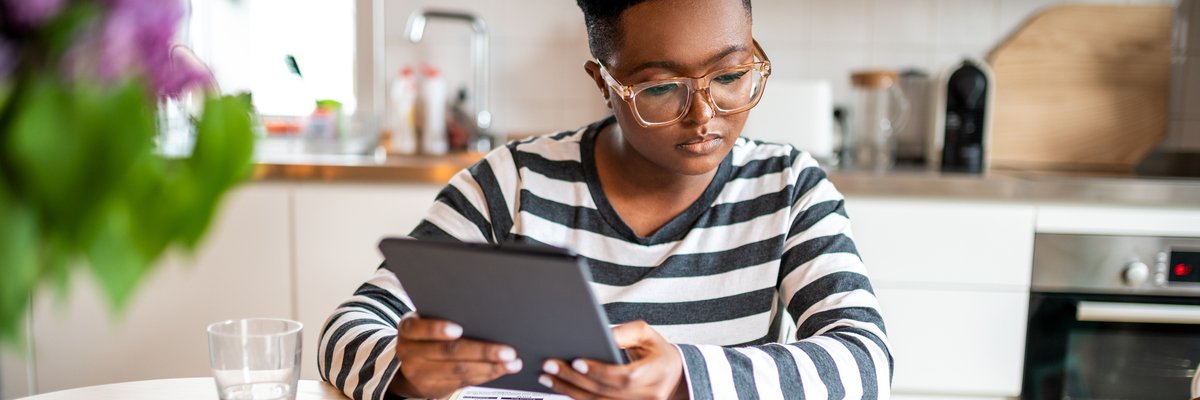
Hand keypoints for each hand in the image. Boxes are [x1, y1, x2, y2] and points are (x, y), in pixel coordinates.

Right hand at [388, 315, 522, 398]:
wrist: (407, 367)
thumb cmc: (426, 336)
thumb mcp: (425, 323)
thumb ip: (444, 317)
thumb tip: (484, 310)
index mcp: (408, 330)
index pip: (419, 328)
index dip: (437, 329)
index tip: (458, 329)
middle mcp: (410, 353)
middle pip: (448, 352)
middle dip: (481, 351)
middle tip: (507, 350)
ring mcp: (420, 374)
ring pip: (459, 370)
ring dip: (490, 367)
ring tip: (512, 362)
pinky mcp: (433, 390)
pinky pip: (463, 382)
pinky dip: (485, 375)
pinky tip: (501, 369)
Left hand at [539, 320, 687, 399]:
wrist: (672, 375)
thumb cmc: (656, 351)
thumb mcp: (645, 334)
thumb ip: (625, 333)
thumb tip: (602, 336)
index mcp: (657, 372)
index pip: (625, 377)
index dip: (599, 371)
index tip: (576, 362)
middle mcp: (650, 395)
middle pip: (606, 392)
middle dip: (575, 380)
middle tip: (550, 367)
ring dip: (571, 392)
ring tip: (549, 378)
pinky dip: (580, 399)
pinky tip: (562, 388)